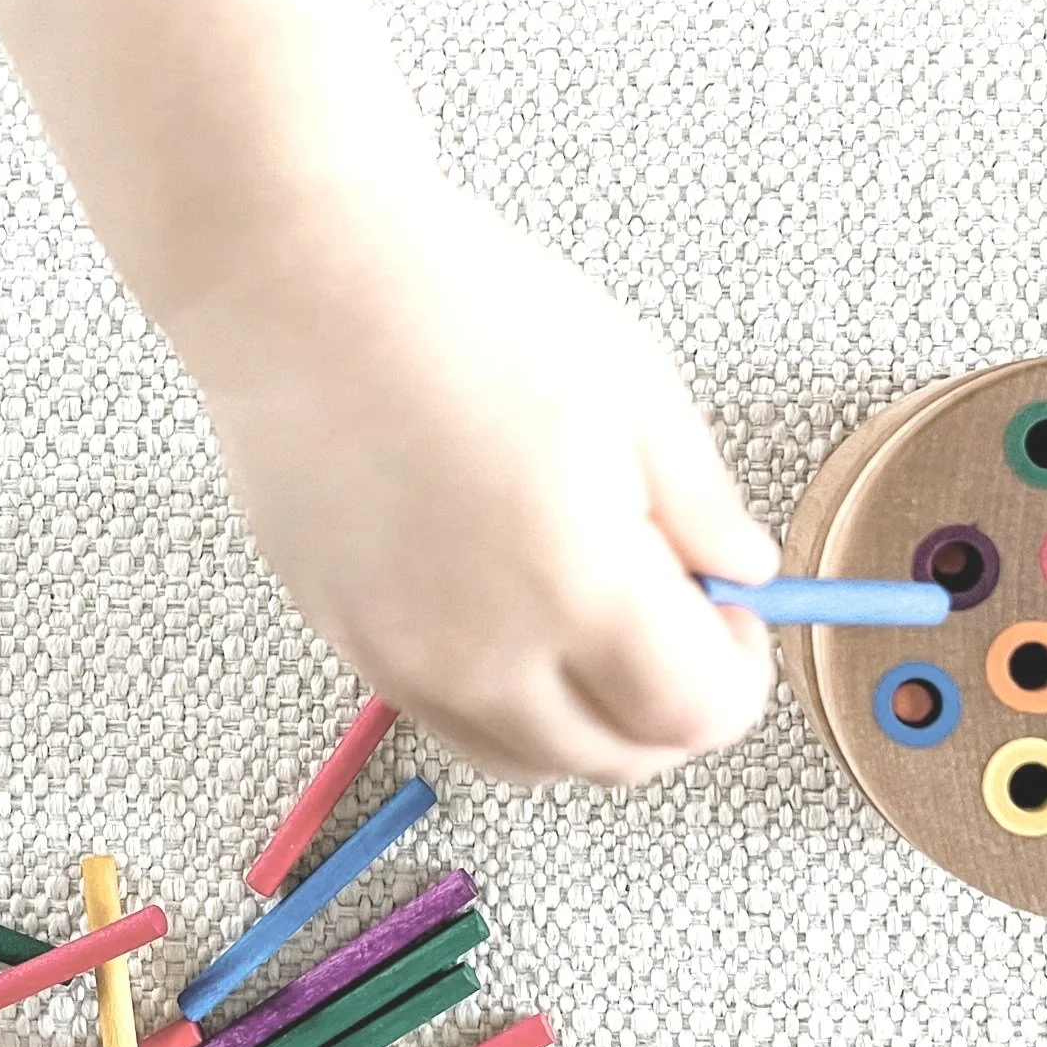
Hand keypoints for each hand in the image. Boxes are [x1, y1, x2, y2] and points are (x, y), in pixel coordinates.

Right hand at [187, 185, 779, 783]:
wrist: (303, 284)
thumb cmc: (459, 310)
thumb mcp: (634, 387)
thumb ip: (702, 505)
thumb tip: (742, 572)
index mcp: (577, 588)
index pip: (696, 716)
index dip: (740, 679)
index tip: (736, 620)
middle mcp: (485, 653)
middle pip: (617, 762)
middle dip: (672, 709)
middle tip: (680, 621)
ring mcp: (403, 659)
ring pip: (529, 760)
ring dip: (587, 720)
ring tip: (590, 612)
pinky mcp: (345, 639)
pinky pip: (447, 718)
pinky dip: (503, 698)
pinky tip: (509, 604)